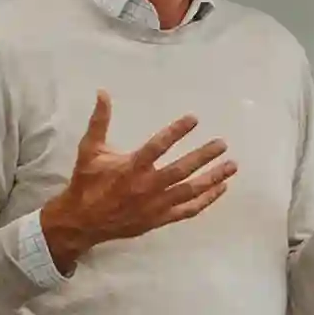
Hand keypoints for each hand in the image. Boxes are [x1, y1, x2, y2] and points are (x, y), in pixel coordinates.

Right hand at [37, 94, 233, 267]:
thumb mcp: (89, 150)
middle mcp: (146, 186)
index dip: (176, 131)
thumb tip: (103, 92)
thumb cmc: (87, 182)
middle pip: (181, 169)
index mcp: (130, 167)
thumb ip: (99, 121)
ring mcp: (155, 205)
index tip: (194, 118)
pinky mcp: (160, 219)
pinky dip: (206, 200)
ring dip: (213, 178)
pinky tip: (221, 188)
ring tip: (232, 166)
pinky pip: (188, 210)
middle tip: (222, 143)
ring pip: (190, 191)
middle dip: (204, 156)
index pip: (158, 146)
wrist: (82, 222)